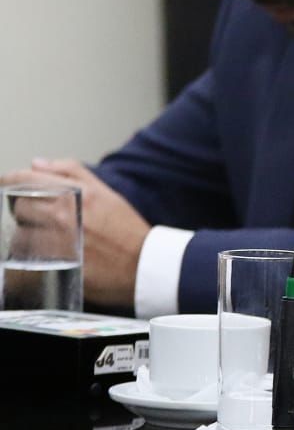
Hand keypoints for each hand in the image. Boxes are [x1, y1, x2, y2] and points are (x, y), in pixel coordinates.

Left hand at [1, 159, 149, 307]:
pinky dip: (33, 256)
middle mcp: (62, 216)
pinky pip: (27, 258)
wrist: (142, 265)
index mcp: (74, 194)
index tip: (6, 181)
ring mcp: (55, 242)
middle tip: (42, 219)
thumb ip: (71, 172)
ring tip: (51, 241)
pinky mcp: (52, 266)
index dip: (10, 179)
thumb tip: (37, 163)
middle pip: (20, 207)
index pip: (26, 179)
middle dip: (27, 211)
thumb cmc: (126, 231)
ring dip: (30, 236)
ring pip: (20, 235)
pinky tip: (51, 256)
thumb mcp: (105, 192)